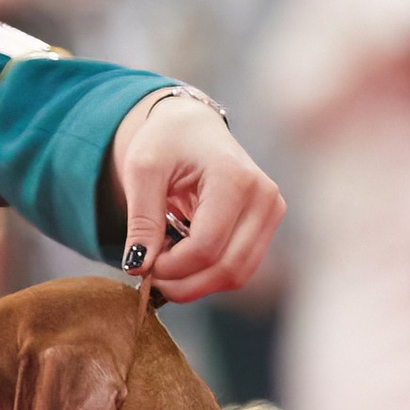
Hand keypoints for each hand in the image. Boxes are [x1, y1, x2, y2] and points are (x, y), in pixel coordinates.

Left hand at [109, 88, 284, 303]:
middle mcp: (264, 198)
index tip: (140, 264)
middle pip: (227, 268)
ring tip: (164, 265)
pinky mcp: (267, 225)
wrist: (192, 126)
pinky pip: (240, 267)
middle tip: (149, 275)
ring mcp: (271, 213)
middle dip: (183, 283)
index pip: (206, 247)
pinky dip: (209, 274)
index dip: (170, 267)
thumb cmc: (166, 141)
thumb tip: (138, 267)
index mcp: (235, 179)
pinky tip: (182, 260)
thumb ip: (141, 220)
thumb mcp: (142, 171)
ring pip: (237, 275)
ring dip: (196, 283)